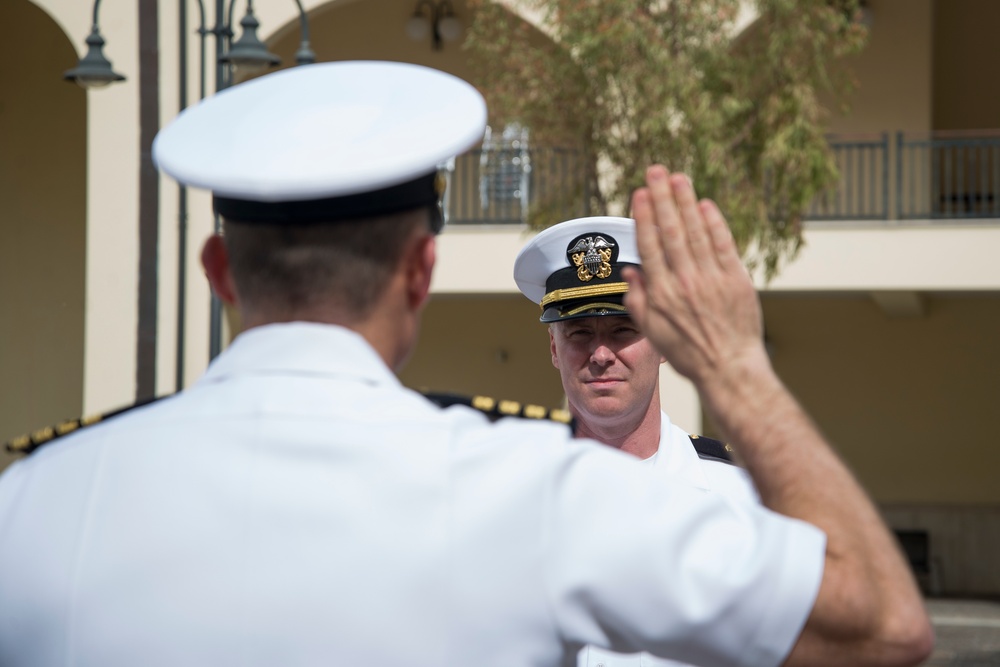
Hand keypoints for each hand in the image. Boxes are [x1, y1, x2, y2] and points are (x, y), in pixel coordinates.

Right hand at [623, 165, 767, 387]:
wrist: (728, 367)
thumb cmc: (687, 352)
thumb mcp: (652, 331)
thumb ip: (637, 299)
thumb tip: (631, 270)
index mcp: (661, 293)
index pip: (651, 245)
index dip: (645, 216)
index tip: (640, 193)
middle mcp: (685, 281)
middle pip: (671, 231)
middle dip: (662, 198)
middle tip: (656, 171)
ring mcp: (712, 278)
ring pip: (696, 232)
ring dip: (686, 202)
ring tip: (678, 178)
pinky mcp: (736, 279)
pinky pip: (723, 244)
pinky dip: (714, 223)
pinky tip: (705, 205)